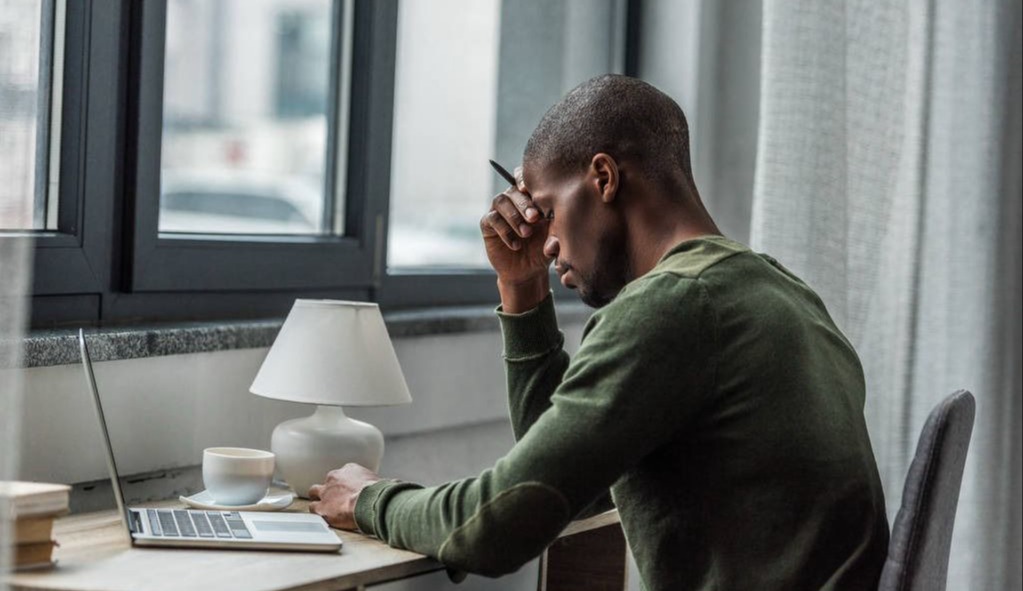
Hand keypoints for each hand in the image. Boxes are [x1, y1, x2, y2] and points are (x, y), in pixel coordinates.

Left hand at [308, 463, 381, 529]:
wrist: (371, 502)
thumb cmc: (379, 493)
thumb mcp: (378, 481)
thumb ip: (373, 483)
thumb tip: (387, 487)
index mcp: (350, 469)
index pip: (343, 474)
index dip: (345, 484)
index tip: (349, 491)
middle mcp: (335, 477)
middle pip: (327, 481)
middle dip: (329, 489)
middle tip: (335, 499)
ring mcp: (326, 492)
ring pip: (314, 492)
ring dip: (319, 499)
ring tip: (326, 508)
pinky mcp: (321, 507)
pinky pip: (313, 508)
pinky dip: (318, 512)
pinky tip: (325, 517)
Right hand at [480, 167, 551, 311]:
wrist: (528, 272)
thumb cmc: (544, 250)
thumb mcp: (553, 237)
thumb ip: (556, 225)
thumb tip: (555, 217)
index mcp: (530, 197)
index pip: (523, 178)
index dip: (524, 178)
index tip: (532, 190)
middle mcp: (513, 201)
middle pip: (512, 190)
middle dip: (524, 203)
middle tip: (535, 218)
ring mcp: (499, 211)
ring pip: (500, 201)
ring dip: (514, 216)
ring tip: (526, 233)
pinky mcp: (488, 225)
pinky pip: (492, 219)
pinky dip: (505, 231)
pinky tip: (516, 245)